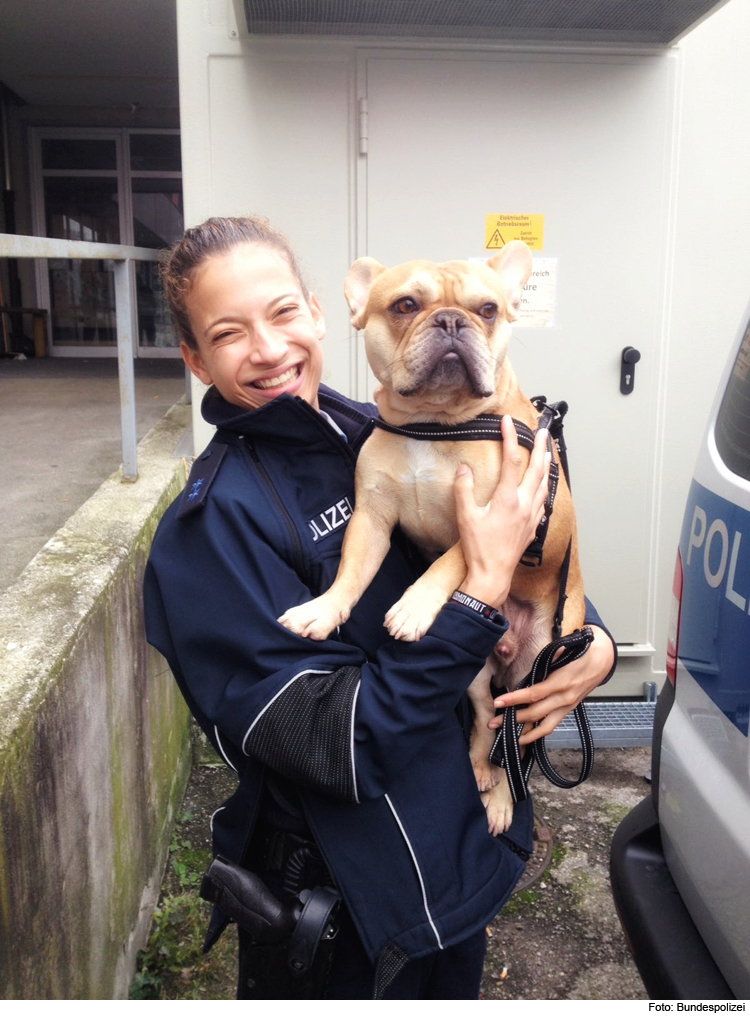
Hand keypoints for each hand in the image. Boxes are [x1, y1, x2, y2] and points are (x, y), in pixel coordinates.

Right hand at [454, 415, 549, 607]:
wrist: (493, 575)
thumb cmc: (479, 548)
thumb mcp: (465, 517)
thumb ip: (463, 490)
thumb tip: (464, 469)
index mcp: (508, 499)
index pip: (512, 461)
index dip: (510, 438)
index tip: (507, 422)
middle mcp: (524, 505)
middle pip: (536, 469)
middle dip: (540, 447)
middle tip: (541, 431)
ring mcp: (531, 516)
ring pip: (544, 484)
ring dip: (546, 465)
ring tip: (548, 452)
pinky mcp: (532, 526)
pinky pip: (544, 500)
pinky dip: (545, 486)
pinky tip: (543, 486)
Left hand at [488, 625, 615, 742]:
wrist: (601, 659)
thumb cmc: (580, 652)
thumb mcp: (562, 650)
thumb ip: (545, 659)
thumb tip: (528, 667)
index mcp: (561, 682)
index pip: (533, 694)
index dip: (514, 700)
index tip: (498, 703)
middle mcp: (564, 698)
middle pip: (535, 714)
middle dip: (512, 719)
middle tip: (492, 722)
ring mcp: (567, 707)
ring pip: (544, 727)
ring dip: (524, 733)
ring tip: (506, 735)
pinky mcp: (568, 710)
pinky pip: (551, 725)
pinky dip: (537, 733)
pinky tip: (524, 735)